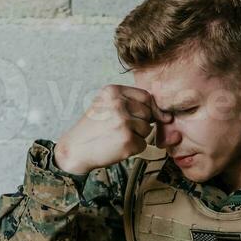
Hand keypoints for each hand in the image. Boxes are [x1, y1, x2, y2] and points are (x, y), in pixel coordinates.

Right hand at [53, 84, 171, 173]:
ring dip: (137, 136)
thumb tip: (166, 115)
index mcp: (113, 91)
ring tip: (117, 137)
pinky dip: (133, 149)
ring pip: (146, 129)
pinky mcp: (127, 140)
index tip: (153, 117)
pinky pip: (142, 144)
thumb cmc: (93, 128)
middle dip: (141, 123)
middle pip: (148, 113)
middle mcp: (119, 104)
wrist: (75, 149)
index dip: (152, 108)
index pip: (146, 96)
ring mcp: (124, 122)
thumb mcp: (105, 105)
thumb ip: (129, 103)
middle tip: (121, 130)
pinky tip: (117, 147)